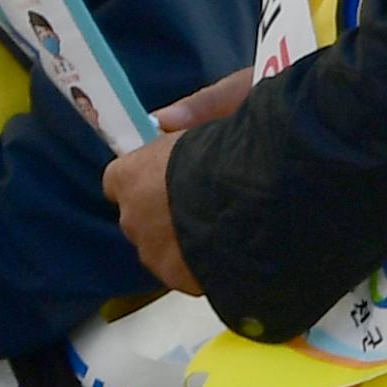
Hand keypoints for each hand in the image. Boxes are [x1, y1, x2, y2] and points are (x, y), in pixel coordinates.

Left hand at [106, 68, 250, 296]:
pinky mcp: (179, 282)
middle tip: (204, 201)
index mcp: (129, 174)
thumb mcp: (227, 104)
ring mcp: (153, 255)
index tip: (172, 176)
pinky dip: (202, 267)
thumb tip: (163, 119)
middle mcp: (131, 217)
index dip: (146, 179)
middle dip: (163, 213)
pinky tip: (232, 252)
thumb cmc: (240, 143)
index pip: (119, 180)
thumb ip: (194, 111)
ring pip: (161, 250)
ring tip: (224, 230)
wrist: (267, 197)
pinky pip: (186, 274)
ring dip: (181, 243)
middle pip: (140, 217)